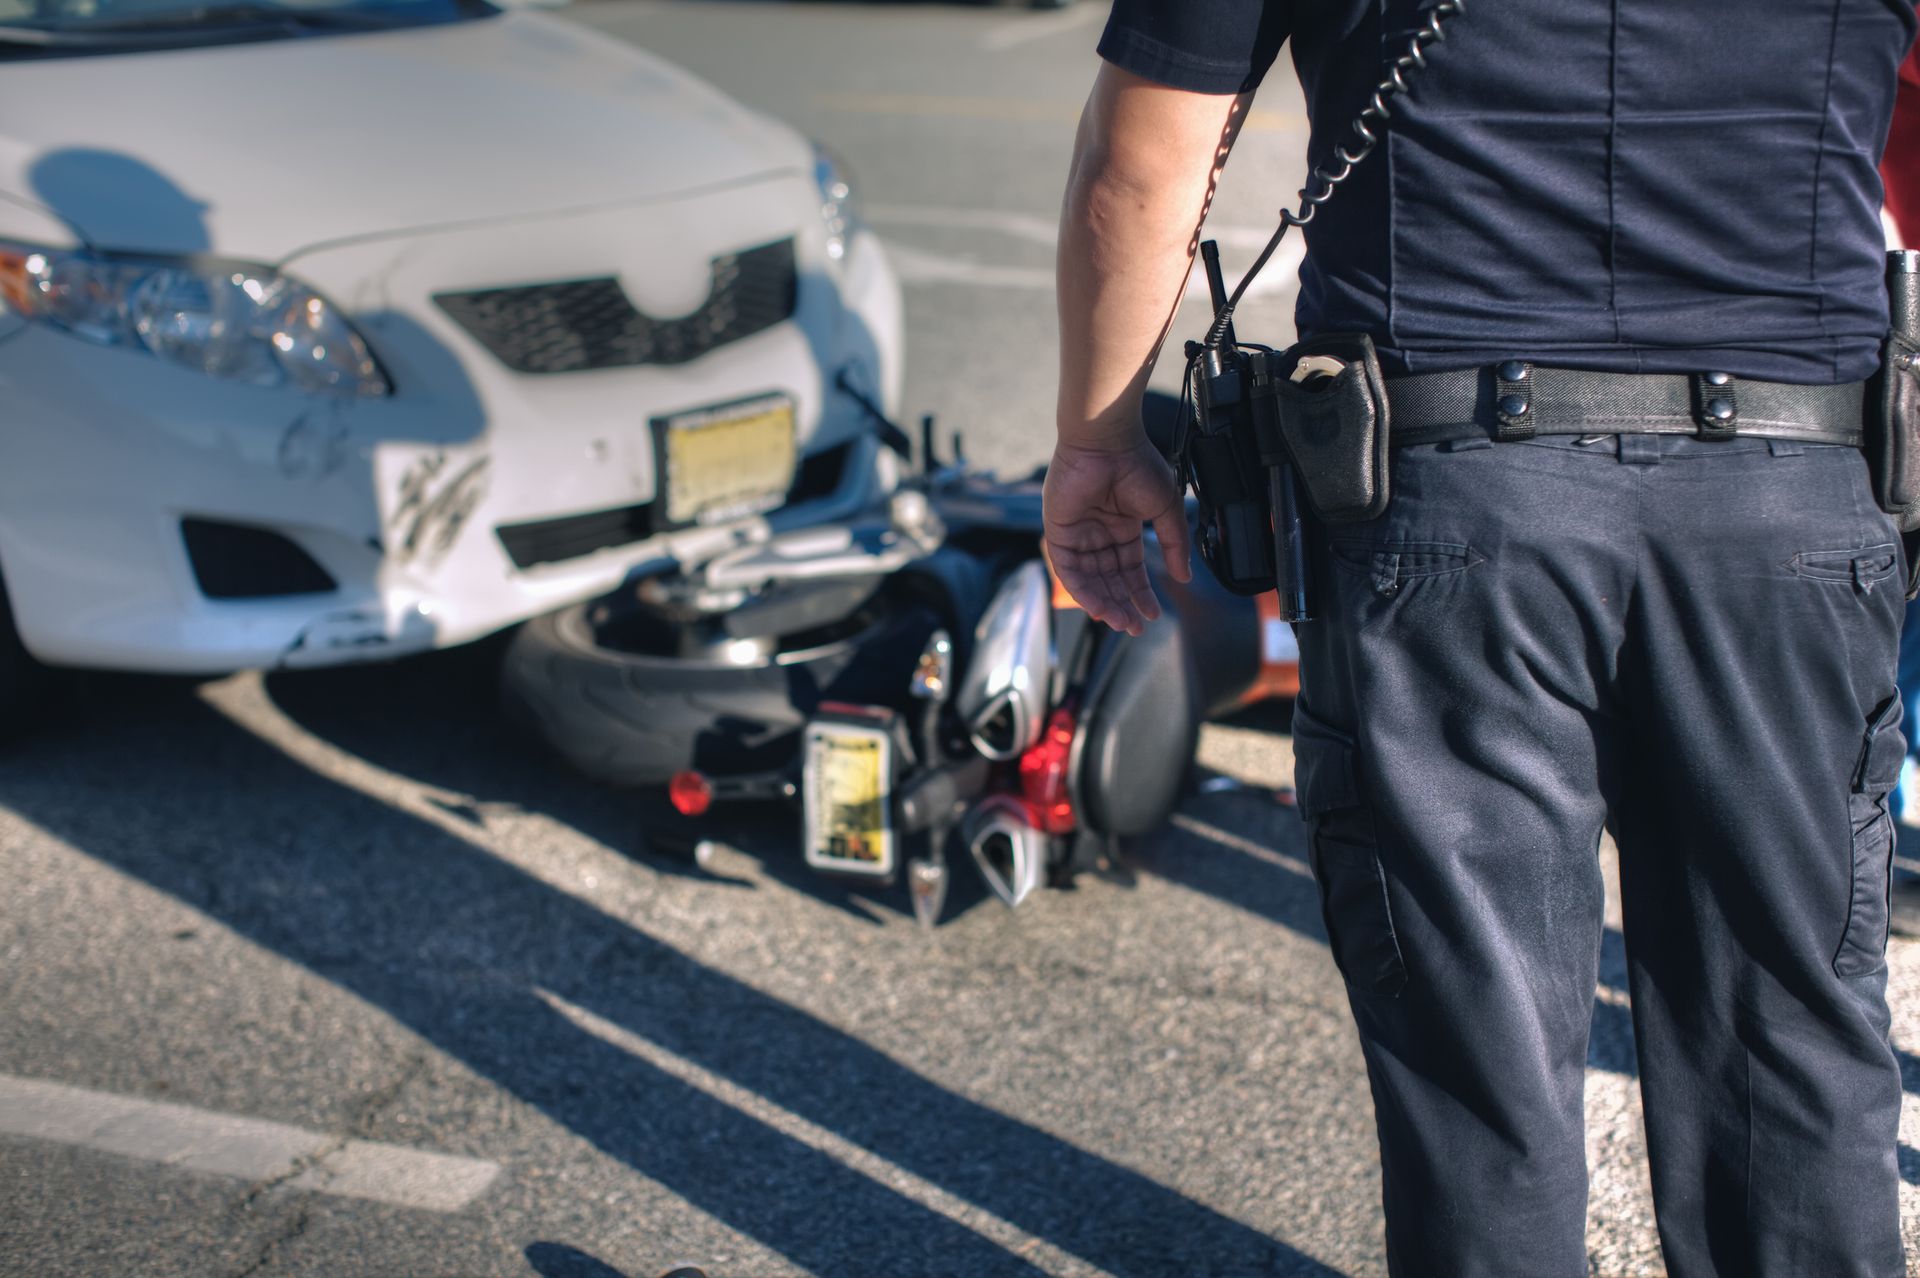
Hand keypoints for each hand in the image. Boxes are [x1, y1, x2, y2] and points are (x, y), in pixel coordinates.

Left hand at [1043, 433, 1191, 635]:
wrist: (1106, 440)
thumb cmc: (1137, 465)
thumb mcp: (1165, 509)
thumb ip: (1174, 543)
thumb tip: (1183, 577)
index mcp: (1122, 526)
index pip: (1130, 568)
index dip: (1141, 592)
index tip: (1153, 614)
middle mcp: (1098, 533)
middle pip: (1109, 579)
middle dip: (1123, 604)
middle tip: (1135, 628)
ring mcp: (1077, 533)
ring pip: (1090, 579)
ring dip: (1105, 603)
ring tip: (1122, 622)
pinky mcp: (1058, 532)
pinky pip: (1069, 570)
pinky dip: (1083, 590)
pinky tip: (1099, 607)